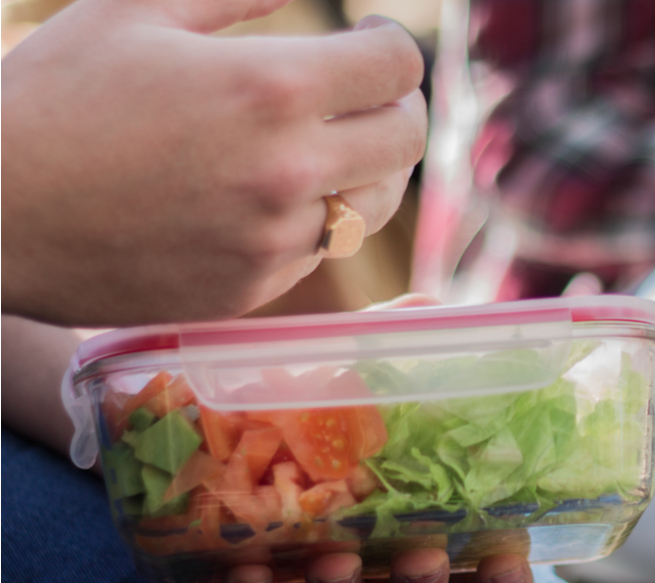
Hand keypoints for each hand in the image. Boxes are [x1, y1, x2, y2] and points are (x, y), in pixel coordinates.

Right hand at [1, 0, 426, 326]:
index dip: (392, 42)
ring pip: (375, 200)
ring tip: (329, 140)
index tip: (370, 36)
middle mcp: (290, 170)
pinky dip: (316, 215)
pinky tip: (273, 192)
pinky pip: (321, 247)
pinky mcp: (254, 288)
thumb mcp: (134, 12)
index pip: (397, 64)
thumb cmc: (52, 100)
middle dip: (397, 102)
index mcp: (270, 89)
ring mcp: (274, 238)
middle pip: (407, 136)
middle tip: (366, 90)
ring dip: (368, 163)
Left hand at [211, 292, 536, 582]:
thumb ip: (409, 344)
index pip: (486, 574)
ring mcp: (320, 581)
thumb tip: (438, 310)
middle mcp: (381, 565)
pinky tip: (247, 571)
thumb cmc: (328, 393)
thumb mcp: (371, 364)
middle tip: (420, 559)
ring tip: (333, 561)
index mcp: (431, 524)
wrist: (228, 406)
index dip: (503, 581)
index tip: (504, 563)